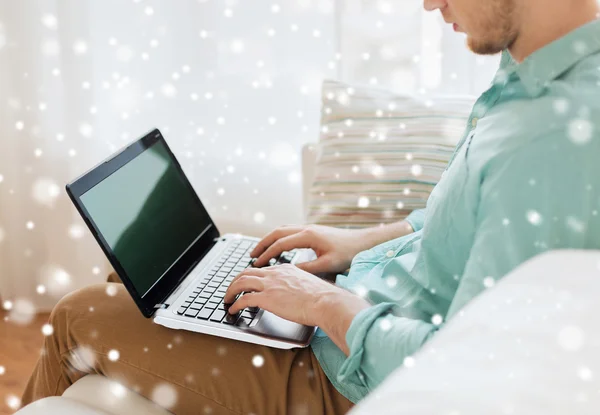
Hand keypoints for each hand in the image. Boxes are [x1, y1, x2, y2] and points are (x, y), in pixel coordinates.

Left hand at [223, 263, 351, 326]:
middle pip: (246, 272)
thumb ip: (297, 286)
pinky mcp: (267, 298)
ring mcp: (270, 285)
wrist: (325, 301)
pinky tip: (233, 310)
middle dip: (235, 281)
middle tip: (231, 289)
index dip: (251, 277)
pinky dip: (235, 304)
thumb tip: (295, 294)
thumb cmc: (322, 298)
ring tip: (227, 299)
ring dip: (230, 291)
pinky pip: (244, 299)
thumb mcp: (308, 285)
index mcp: (285, 269)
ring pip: (241, 283)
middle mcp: (275, 274)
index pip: (262, 270)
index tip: (247, 283)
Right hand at [250, 225, 379, 274]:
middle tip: (251, 255)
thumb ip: (306, 268)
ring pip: (283, 230)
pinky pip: (290, 231)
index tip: (256, 264)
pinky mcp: (313, 231)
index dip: (266, 254)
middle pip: (277, 233)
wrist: (363, 243)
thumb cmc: (348, 254)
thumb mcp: (327, 265)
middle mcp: (306, 229)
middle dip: (262, 243)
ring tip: (260, 251)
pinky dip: (279, 238)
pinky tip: (278, 247)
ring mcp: (309, 228)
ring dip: (270, 239)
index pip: (280, 244)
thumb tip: (287, 272)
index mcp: (308, 236)